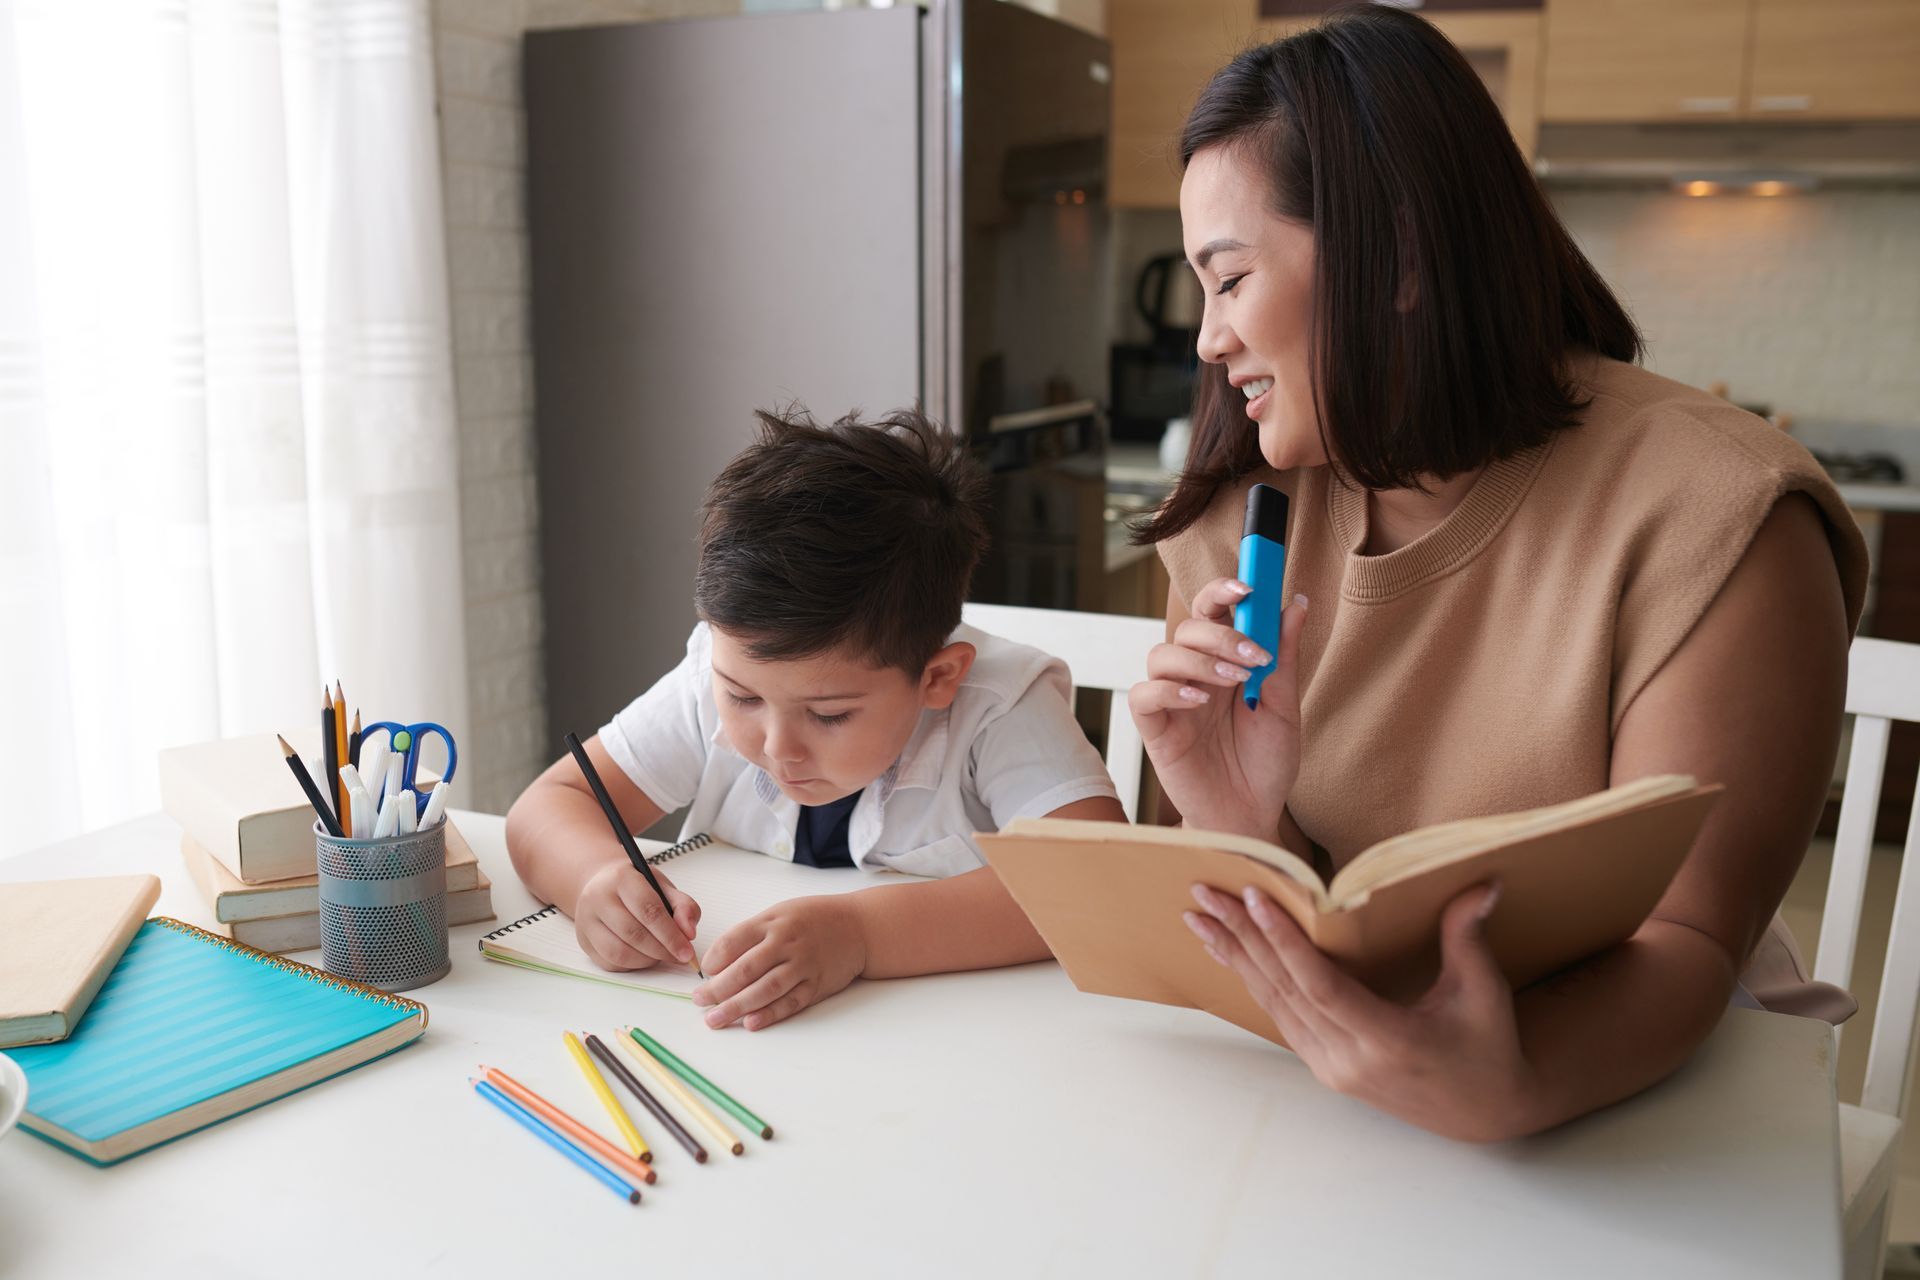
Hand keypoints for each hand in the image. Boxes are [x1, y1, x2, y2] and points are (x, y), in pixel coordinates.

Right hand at [573, 861, 700, 970]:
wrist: (602, 884)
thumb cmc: (636, 887)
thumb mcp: (663, 887)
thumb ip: (683, 906)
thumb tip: (689, 934)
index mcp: (621, 878)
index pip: (648, 910)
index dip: (671, 935)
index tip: (687, 951)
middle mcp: (598, 898)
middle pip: (633, 933)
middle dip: (661, 950)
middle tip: (679, 957)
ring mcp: (586, 921)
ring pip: (619, 952)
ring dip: (647, 960)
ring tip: (662, 955)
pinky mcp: (584, 941)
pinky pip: (610, 963)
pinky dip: (633, 966)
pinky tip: (645, 957)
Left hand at [691, 896, 867, 1030]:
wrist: (858, 927)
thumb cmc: (813, 919)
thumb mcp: (780, 914)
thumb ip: (752, 934)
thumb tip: (718, 962)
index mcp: (773, 922)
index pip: (734, 941)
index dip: (714, 959)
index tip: (704, 973)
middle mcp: (787, 943)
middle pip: (745, 970)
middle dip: (717, 989)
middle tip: (699, 1001)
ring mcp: (803, 965)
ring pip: (765, 989)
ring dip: (737, 1007)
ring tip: (715, 1019)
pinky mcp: (816, 985)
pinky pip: (790, 1002)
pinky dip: (770, 1014)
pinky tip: (751, 1023)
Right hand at [1128, 577, 1307, 840]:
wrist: (1252, 815)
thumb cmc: (1266, 764)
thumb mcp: (1284, 707)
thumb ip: (1284, 655)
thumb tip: (1295, 603)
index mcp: (1225, 663)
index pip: (1212, 612)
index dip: (1222, 591)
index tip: (1248, 586)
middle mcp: (1195, 676)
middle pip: (1187, 627)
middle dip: (1221, 634)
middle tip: (1254, 657)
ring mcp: (1172, 701)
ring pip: (1162, 654)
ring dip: (1199, 660)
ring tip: (1234, 683)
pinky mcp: (1155, 729)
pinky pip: (1144, 694)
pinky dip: (1169, 690)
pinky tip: (1199, 702)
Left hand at [1183, 880, 1540, 1142]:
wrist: (1483, 1113)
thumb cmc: (1487, 1047)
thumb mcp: (1483, 992)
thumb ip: (1468, 936)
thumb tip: (1483, 881)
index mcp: (1390, 1041)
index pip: (1322, 986)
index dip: (1285, 941)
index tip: (1253, 897)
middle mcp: (1350, 1060)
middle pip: (1284, 990)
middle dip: (1241, 936)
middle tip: (1205, 893)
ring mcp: (1332, 1068)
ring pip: (1274, 1004)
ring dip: (1235, 957)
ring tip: (1201, 917)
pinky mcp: (1325, 1068)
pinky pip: (1281, 1016)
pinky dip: (1254, 979)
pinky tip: (1230, 951)